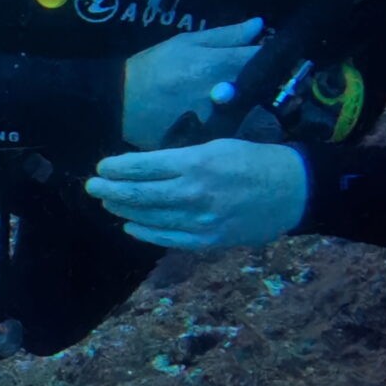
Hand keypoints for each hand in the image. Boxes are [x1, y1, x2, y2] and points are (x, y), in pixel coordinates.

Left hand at [87, 137, 308, 250]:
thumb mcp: (217, 146)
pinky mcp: (207, 240)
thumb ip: (182, 158)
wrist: (292, 192)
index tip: (102, 166)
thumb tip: (147, 166)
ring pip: (149, 217)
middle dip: (111, 189)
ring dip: (124, 209)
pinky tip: (130, 226)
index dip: (118, 167)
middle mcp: (194, 192)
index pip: (144, 166)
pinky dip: (145, 233)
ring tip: (108, 202)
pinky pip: (168, 239)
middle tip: (92, 186)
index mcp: (196, 163)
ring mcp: (200, 220)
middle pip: (140, 193)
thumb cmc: (255, 161)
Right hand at [121, 18, 264, 147]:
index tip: (263, 54)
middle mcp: (226, 94)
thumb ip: (226, 36)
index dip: (268, 55)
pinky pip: (230, 129)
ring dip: (243, 103)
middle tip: (238, 79)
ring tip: (220, 99)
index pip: (263, 59)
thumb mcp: (185, 43)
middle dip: (257, 81)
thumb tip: (260, 25)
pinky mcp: (210, 140)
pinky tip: (211, 117)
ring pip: (248, 110)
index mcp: (221, 65)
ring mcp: (219, 121)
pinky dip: (227, 121)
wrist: (119, 105)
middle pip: (261, 88)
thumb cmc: (152, 68)